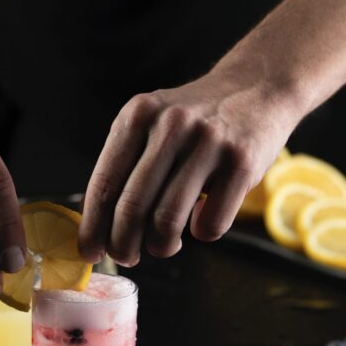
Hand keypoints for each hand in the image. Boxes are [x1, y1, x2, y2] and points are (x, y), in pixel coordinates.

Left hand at [78, 69, 295, 266]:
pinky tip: (200, 219)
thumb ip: (125, 165)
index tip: (89, 252)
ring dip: (160, 246)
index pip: (104, 183)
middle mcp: (171, 125)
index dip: (92, 227)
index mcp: (138, 115)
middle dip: (122, 245)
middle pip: (131, 207)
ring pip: (168, 220)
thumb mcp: (151, 124)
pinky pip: (211, 224)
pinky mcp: (242, 163)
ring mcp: (209, 142)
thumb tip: (96, 225)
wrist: (256, 89)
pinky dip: (201, 233)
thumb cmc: (195, 120)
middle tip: (124, 257)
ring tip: (163, 245)